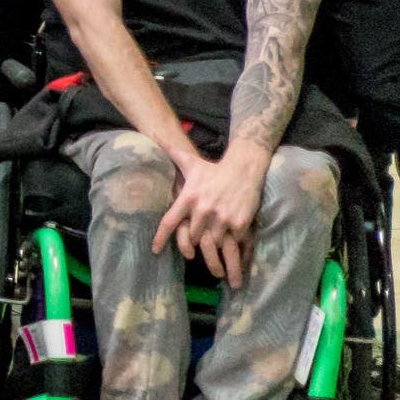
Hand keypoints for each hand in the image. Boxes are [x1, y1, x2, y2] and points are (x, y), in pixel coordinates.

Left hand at [158, 144, 264, 281]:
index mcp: (188, 198)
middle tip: (195, 249)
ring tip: (217, 261)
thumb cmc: (214, 169)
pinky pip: (232, 243)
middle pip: (191, 237)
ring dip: (214, 251)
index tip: (154, 250)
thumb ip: (172, 154)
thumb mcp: (191, 163)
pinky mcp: (239, 224)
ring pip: (212, 244)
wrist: (245, 169)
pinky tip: (234, 252)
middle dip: (193, 244)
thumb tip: (155, 138)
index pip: (170, 222)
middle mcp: (203, 210)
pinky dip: (232, 247)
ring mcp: (222, 218)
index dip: (161, 238)